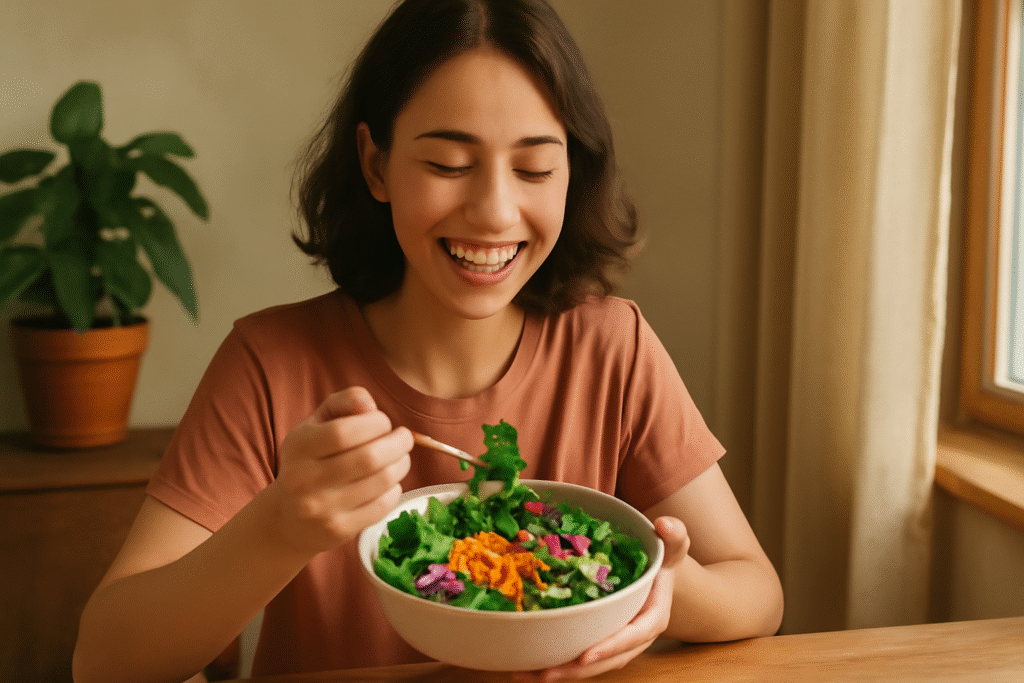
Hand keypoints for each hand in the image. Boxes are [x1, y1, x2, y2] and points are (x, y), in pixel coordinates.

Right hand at [265, 386, 412, 555]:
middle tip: (404, 438)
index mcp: (298, 446)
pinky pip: (382, 506)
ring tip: (400, 458)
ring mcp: (322, 509)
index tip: (383, 422)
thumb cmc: (309, 462)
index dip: (374, 422)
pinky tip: (388, 483)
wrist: (287, 519)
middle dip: (398, 443)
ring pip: (382, 481)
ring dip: (402, 464)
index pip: (343, 431)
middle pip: (369, 457)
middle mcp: (305, 480)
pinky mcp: (339, 530)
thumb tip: (369, 404)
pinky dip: (394, 490)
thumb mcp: (316, 426)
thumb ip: (342, 404)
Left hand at [512, 516, 690, 681]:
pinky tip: (526, 665)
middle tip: (544, 674)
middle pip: (605, 660)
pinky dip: (554, 661)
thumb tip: (664, 525)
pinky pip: (577, 655)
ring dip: (558, 672)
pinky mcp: (599, 639)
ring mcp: (615, 641)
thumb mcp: (672, 543)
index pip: (632, 637)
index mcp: (652, 618)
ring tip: (524, 675)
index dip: (609, 647)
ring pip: (588, 665)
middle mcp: (634, 637)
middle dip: (574, 670)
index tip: (584, 656)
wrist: (659, 571)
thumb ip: (674, 534)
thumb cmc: (663, 557)